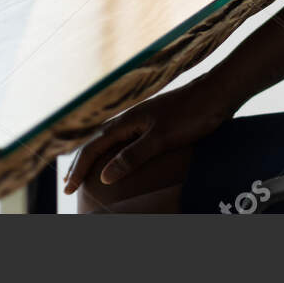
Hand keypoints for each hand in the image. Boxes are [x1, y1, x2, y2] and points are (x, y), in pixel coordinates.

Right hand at [63, 78, 235, 195]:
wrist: (216, 94)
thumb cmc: (191, 115)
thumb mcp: (161, 139)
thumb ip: (132, 156)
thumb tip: (103, 176)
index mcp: (127, 121)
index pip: (93, 147)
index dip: (78, 169)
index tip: (67, 188)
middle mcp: (130, 118)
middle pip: (96, 142)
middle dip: (80, 164)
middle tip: (68, 184)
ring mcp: (142, 119)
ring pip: (108, 139)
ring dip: (94, 157)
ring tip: (85, 172)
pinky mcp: (154, 122)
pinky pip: (123, 139)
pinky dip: (111, 151)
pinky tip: (118, 157)